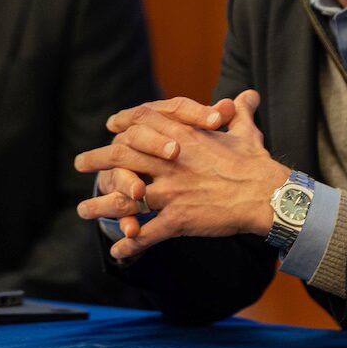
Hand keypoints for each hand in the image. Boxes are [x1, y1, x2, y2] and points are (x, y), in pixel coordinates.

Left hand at [76, 90, 287, 261]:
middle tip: (80, 162)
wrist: (266, 195)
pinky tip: (118, 252)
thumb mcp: (246, 131)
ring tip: (83, 210)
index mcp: (184, 136)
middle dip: (98, 159)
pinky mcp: (178, 219)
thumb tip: (247, 95)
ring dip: (102, 205)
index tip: (111, 128)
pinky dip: (130, 244)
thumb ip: (239, 112)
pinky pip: (147, 234)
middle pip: (123, 155)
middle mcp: (171, 162)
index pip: (143, 124)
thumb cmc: (256, 163)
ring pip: (126, 197)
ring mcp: (172, 191)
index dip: (124, 125)